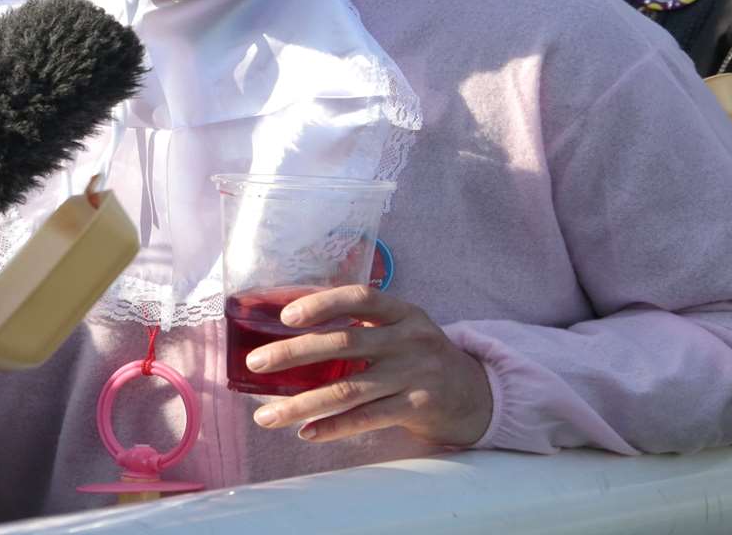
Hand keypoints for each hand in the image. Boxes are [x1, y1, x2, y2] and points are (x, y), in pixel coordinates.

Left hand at [247, 285, 492, 446]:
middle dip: (293, 353)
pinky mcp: (417, 407)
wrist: (476, 394)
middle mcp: (409, 339)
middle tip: (255, 363)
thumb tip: (293, 333)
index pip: (360, 298)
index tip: (286, 315)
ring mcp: (415, 374)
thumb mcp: (403, 329)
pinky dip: (334, 426)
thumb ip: (363, 326)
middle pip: (344, 343)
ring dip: (302, 403)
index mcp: (402, 312)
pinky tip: (306, 432)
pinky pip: (368, 418)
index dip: (322, 304)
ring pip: (349, 389)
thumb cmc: (421, 358)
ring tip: (267, 416)